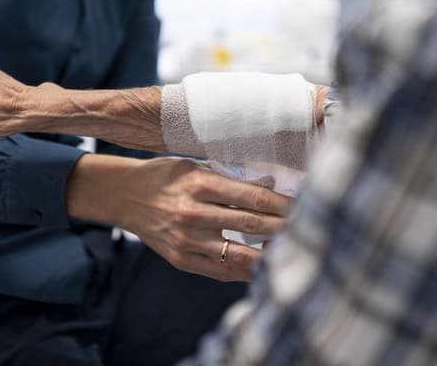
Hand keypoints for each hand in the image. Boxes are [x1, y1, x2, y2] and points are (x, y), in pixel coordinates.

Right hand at [71, 156, 292, 281]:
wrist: (124, 195)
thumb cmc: (166, 176)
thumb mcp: (196, 165)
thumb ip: (232, 175)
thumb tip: (272, 182)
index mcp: (201, 183)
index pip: (254, 197)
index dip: (284, 203)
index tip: (306, 203)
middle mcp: (194, 213)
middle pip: (253, 225)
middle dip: (286, 227)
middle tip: (312, 226)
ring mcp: (187, 240)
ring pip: (241, 255)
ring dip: (270, 255)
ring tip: (293, 251)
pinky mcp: (181, 260)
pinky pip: (222, 271)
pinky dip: (246, 271)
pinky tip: (264, 266)